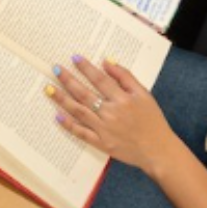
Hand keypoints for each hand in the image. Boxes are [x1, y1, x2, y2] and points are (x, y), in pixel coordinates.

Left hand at [47, 56, 179, 175]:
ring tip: (48, 88)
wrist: (157, 150)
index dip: (86, 68)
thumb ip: (126, 77)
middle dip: (68, 80)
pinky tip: (56, 115)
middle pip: (84, 93)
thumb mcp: (144, 94)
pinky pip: (80, 133)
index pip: (100, 79)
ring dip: (61, 99)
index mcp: (122, 99)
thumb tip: (107, 61)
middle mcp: (111, 113)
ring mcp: (104, 129)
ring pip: (78, 111)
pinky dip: (68, 124)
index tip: (74, 58)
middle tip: (55, 69)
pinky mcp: (100, 143)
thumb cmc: (152, 120)